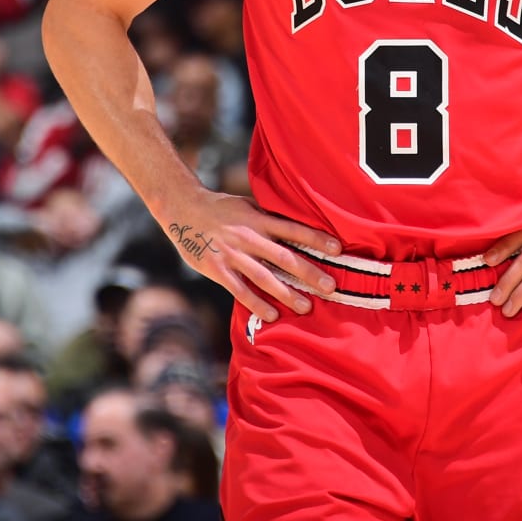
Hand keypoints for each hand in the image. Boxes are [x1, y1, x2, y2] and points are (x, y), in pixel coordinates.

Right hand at [160, 190, 340, 321]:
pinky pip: (240, 290)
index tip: (338, 249)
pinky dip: (256, 303)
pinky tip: (271, 315)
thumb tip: (299, 227)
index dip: (317, 239)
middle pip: (285, 257)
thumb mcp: (248, 206)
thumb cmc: (221, 208)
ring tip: (307, 307)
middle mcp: (249, 237)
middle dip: (309, 273)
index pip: (294, 229)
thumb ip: (270, 218)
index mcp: (259, 219)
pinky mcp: (217, 270)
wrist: (183, 208)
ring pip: (265, 278)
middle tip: (331, 287)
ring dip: (287, 294)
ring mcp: (233, 255)